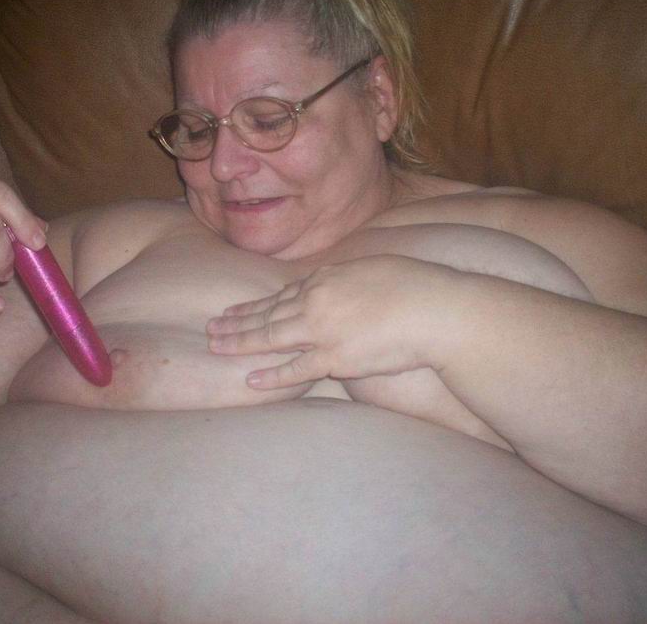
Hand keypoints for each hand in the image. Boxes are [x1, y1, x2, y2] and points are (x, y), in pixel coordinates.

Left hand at [207, 255, 448, 388]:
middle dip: (236, 323)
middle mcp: (316, 301)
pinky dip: (271, 376)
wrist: (436, 310)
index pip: (282, 295)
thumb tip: (340, 286)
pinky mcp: (335, 359)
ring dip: (240, 343)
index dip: (255, 304)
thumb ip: (348, 279)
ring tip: (216, 347)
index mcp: (326, 278)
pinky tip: (250, 379)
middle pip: (267, 314)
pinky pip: (295, 370)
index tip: (236, 310)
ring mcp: (322, 330)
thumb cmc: (415, 285)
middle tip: (211, 328)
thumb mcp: (374, 268)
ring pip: (270, 337)